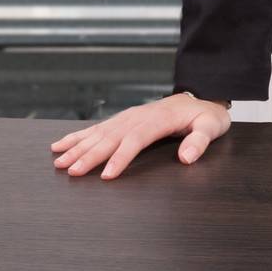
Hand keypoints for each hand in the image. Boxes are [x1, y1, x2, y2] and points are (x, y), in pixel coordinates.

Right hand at [50, 93, 231, 179]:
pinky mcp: (124, 119)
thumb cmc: (206, 115)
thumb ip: (200, 140)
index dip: (121, 156)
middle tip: (72, 172)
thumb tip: (186, 156)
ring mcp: (130, 116)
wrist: (202, 96)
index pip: (137, 138)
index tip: (107, 174)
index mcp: (160, 119)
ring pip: (100, 132)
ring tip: (59, 161)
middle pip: (112, 137)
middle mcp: (140, 116)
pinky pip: (98, 127)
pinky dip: (78, 136)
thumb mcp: (212, 126)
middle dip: (90, 155)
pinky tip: (61, 144)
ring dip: (79, 147)